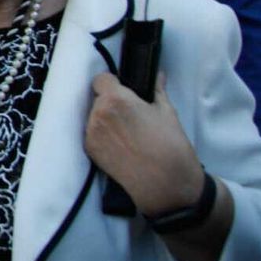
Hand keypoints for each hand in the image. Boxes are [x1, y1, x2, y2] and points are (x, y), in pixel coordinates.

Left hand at [84, 71, 205, 216]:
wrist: (165, 184)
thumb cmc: (170, 145)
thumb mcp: (168, 113)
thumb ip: (158, 90)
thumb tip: (158, 76)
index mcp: (116, 99)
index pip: (101, 80)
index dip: (112, 84)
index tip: (124, 93)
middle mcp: (97, 113)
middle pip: (97, 98)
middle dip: (110, 102)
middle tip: (130, 115)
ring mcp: (91, 133)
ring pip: (93, 116)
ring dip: (105, 119)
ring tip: (127, 132)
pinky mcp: (90, 150)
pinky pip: (92, 134)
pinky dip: (102, 135)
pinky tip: (120, 145)